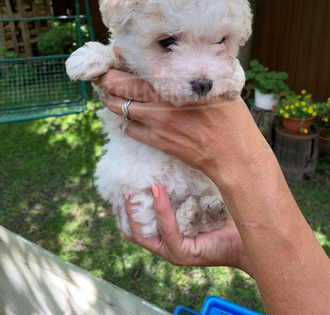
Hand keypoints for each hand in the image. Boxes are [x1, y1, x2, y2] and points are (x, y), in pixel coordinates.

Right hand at [120, 184, 252, 275]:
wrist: (250, 233)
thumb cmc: (225, 214)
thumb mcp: (197, 197)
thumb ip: (181, 187)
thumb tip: (168, 160)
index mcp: (168, 234)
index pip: (137, 225)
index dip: (126, 208)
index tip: (124, 184)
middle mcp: (167, 245)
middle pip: (133, 232)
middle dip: (125, 211)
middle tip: (123, 188)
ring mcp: (173, 252)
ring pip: (143, 235)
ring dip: (135, 211)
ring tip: (133, 190)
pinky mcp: (183, 253)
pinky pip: (166, 229)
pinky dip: (160, 209)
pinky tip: (159, 190)